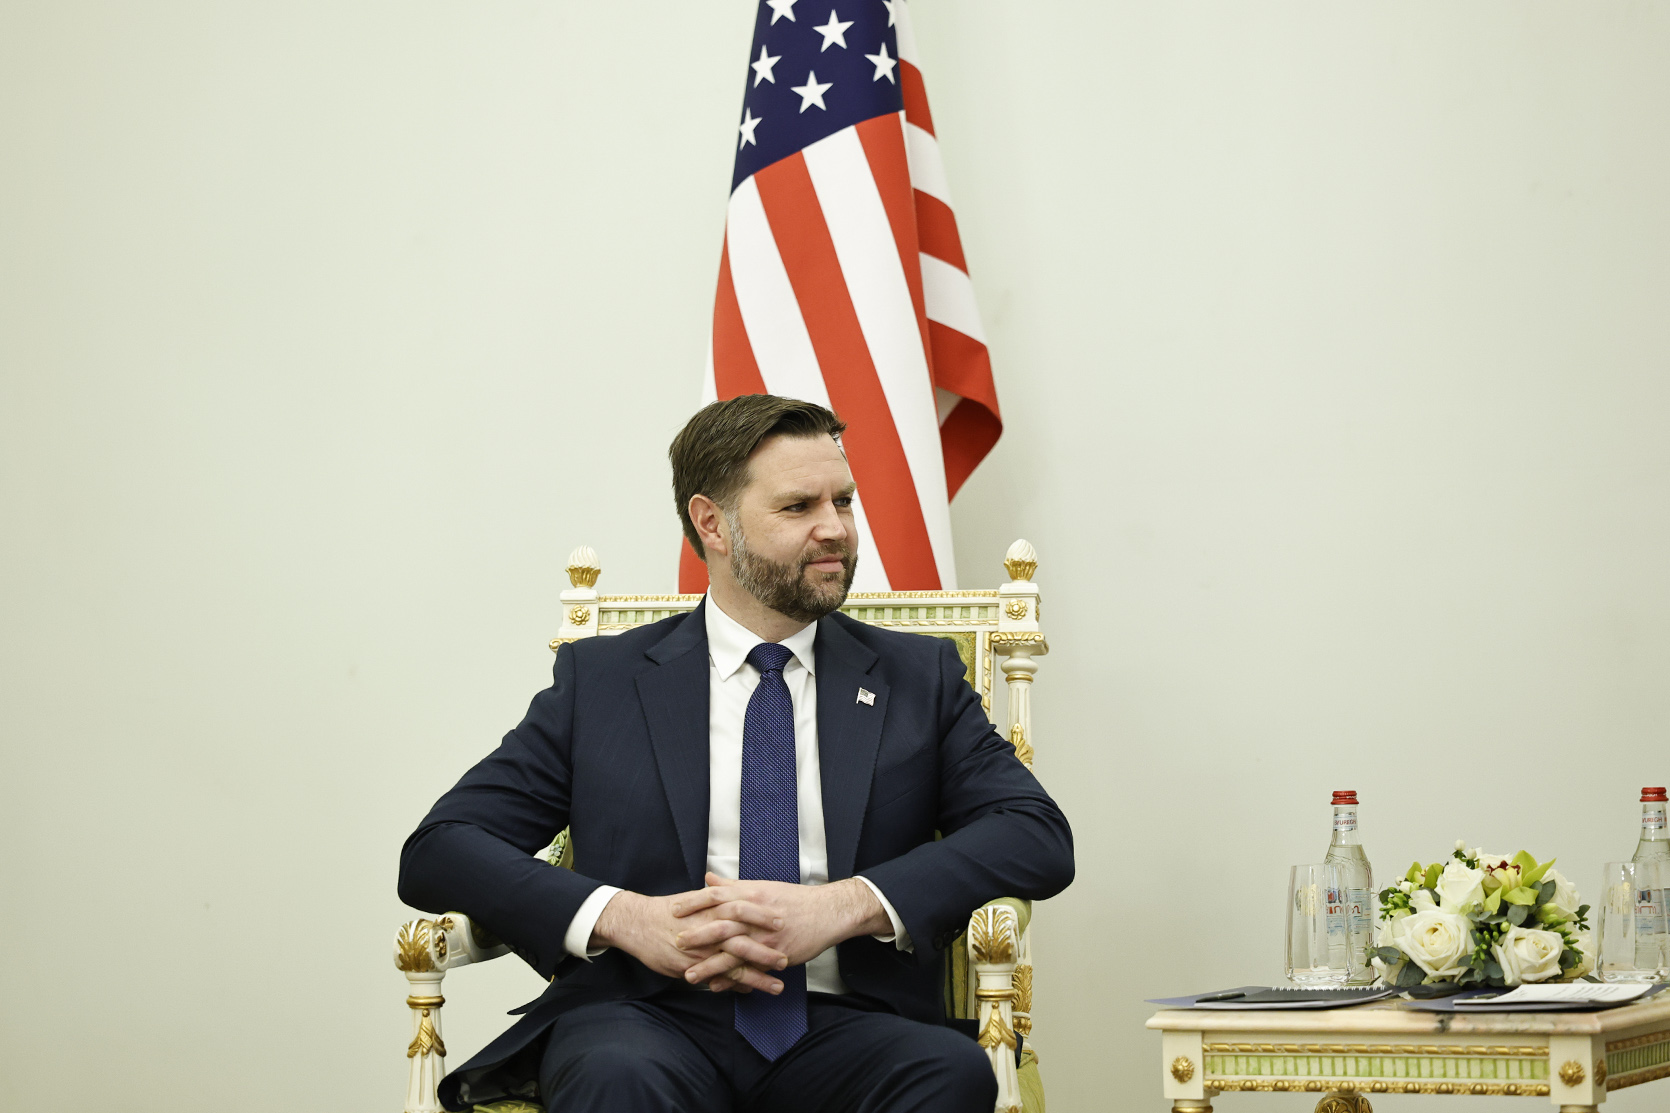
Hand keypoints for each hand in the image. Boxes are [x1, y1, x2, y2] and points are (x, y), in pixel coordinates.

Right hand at [591, 888, 787, 993]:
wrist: (637, 923)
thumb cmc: (667, 911)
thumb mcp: (694, 898)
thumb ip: (715, 895)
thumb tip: (734, 893)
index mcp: (711, 907)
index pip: (743, 909)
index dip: (763, 916)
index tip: (783, 919)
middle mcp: (708, 928)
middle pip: (744, 939)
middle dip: (767, 949)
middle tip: (788, 956)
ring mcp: (701, 949)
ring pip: (735, 963)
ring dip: (758, 975)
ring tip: (779, 984)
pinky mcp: (691, 966)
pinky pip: (717, 978)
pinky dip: (735, 986)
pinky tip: (750, 992)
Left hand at [670, 872, 889, 987]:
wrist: (826, 913)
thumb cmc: (794, 899)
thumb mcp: (763, 887)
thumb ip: (733, 885)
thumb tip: (709, 877)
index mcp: (752, 894)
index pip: (716, 896)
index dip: (694, 903)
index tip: (674, 909)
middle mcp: (756, 914)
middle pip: (721, 923)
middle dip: (697, 934)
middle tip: (675, 942)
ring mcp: (765, 936)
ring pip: (733, 951)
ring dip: (709, 965)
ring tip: (688, 975)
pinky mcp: (776, 954)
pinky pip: (751, 968)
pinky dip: (733, 979)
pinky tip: (718, 986)